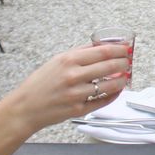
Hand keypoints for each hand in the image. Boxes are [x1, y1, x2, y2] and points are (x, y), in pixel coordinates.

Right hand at [2, 43, 131, 133]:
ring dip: (122, 80)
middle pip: (110, 66)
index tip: (127, 48)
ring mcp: (77, 94)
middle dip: (124, 63)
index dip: (120, 49)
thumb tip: (101, 45)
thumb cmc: (40, 83)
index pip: (103, 51)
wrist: (25, 108)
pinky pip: (103, 101)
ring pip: (111, 85)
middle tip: (128, 62)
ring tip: (125, 76)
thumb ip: (80, 53)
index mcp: (68, 60)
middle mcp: (74, 76)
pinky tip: (117, 90)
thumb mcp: (57, 60)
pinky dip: (114, 94)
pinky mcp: (79, 109)